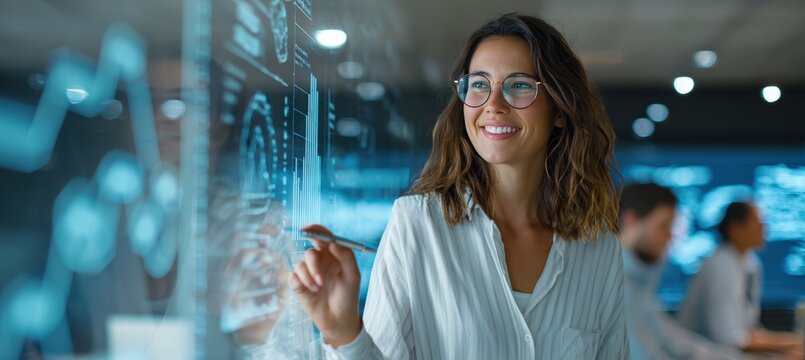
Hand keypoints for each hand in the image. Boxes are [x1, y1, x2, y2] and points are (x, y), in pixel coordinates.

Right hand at [289, 224, 361, 346]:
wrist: (339, 320)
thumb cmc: (348, 297)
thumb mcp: (353, 276)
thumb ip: (346, 256)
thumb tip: (333, 242)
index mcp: (333, 256)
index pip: (322, 237)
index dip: (314, 230)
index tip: (308, 230)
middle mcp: (319, 262)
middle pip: (310, 252)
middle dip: (314, 264)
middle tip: (321, 280)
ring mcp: (308, 273)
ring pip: (300, 265)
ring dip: (309, 277)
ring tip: (318, 289)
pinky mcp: (299, 285)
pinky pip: (293, 276)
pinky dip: (301, 282)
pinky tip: (310, 291)